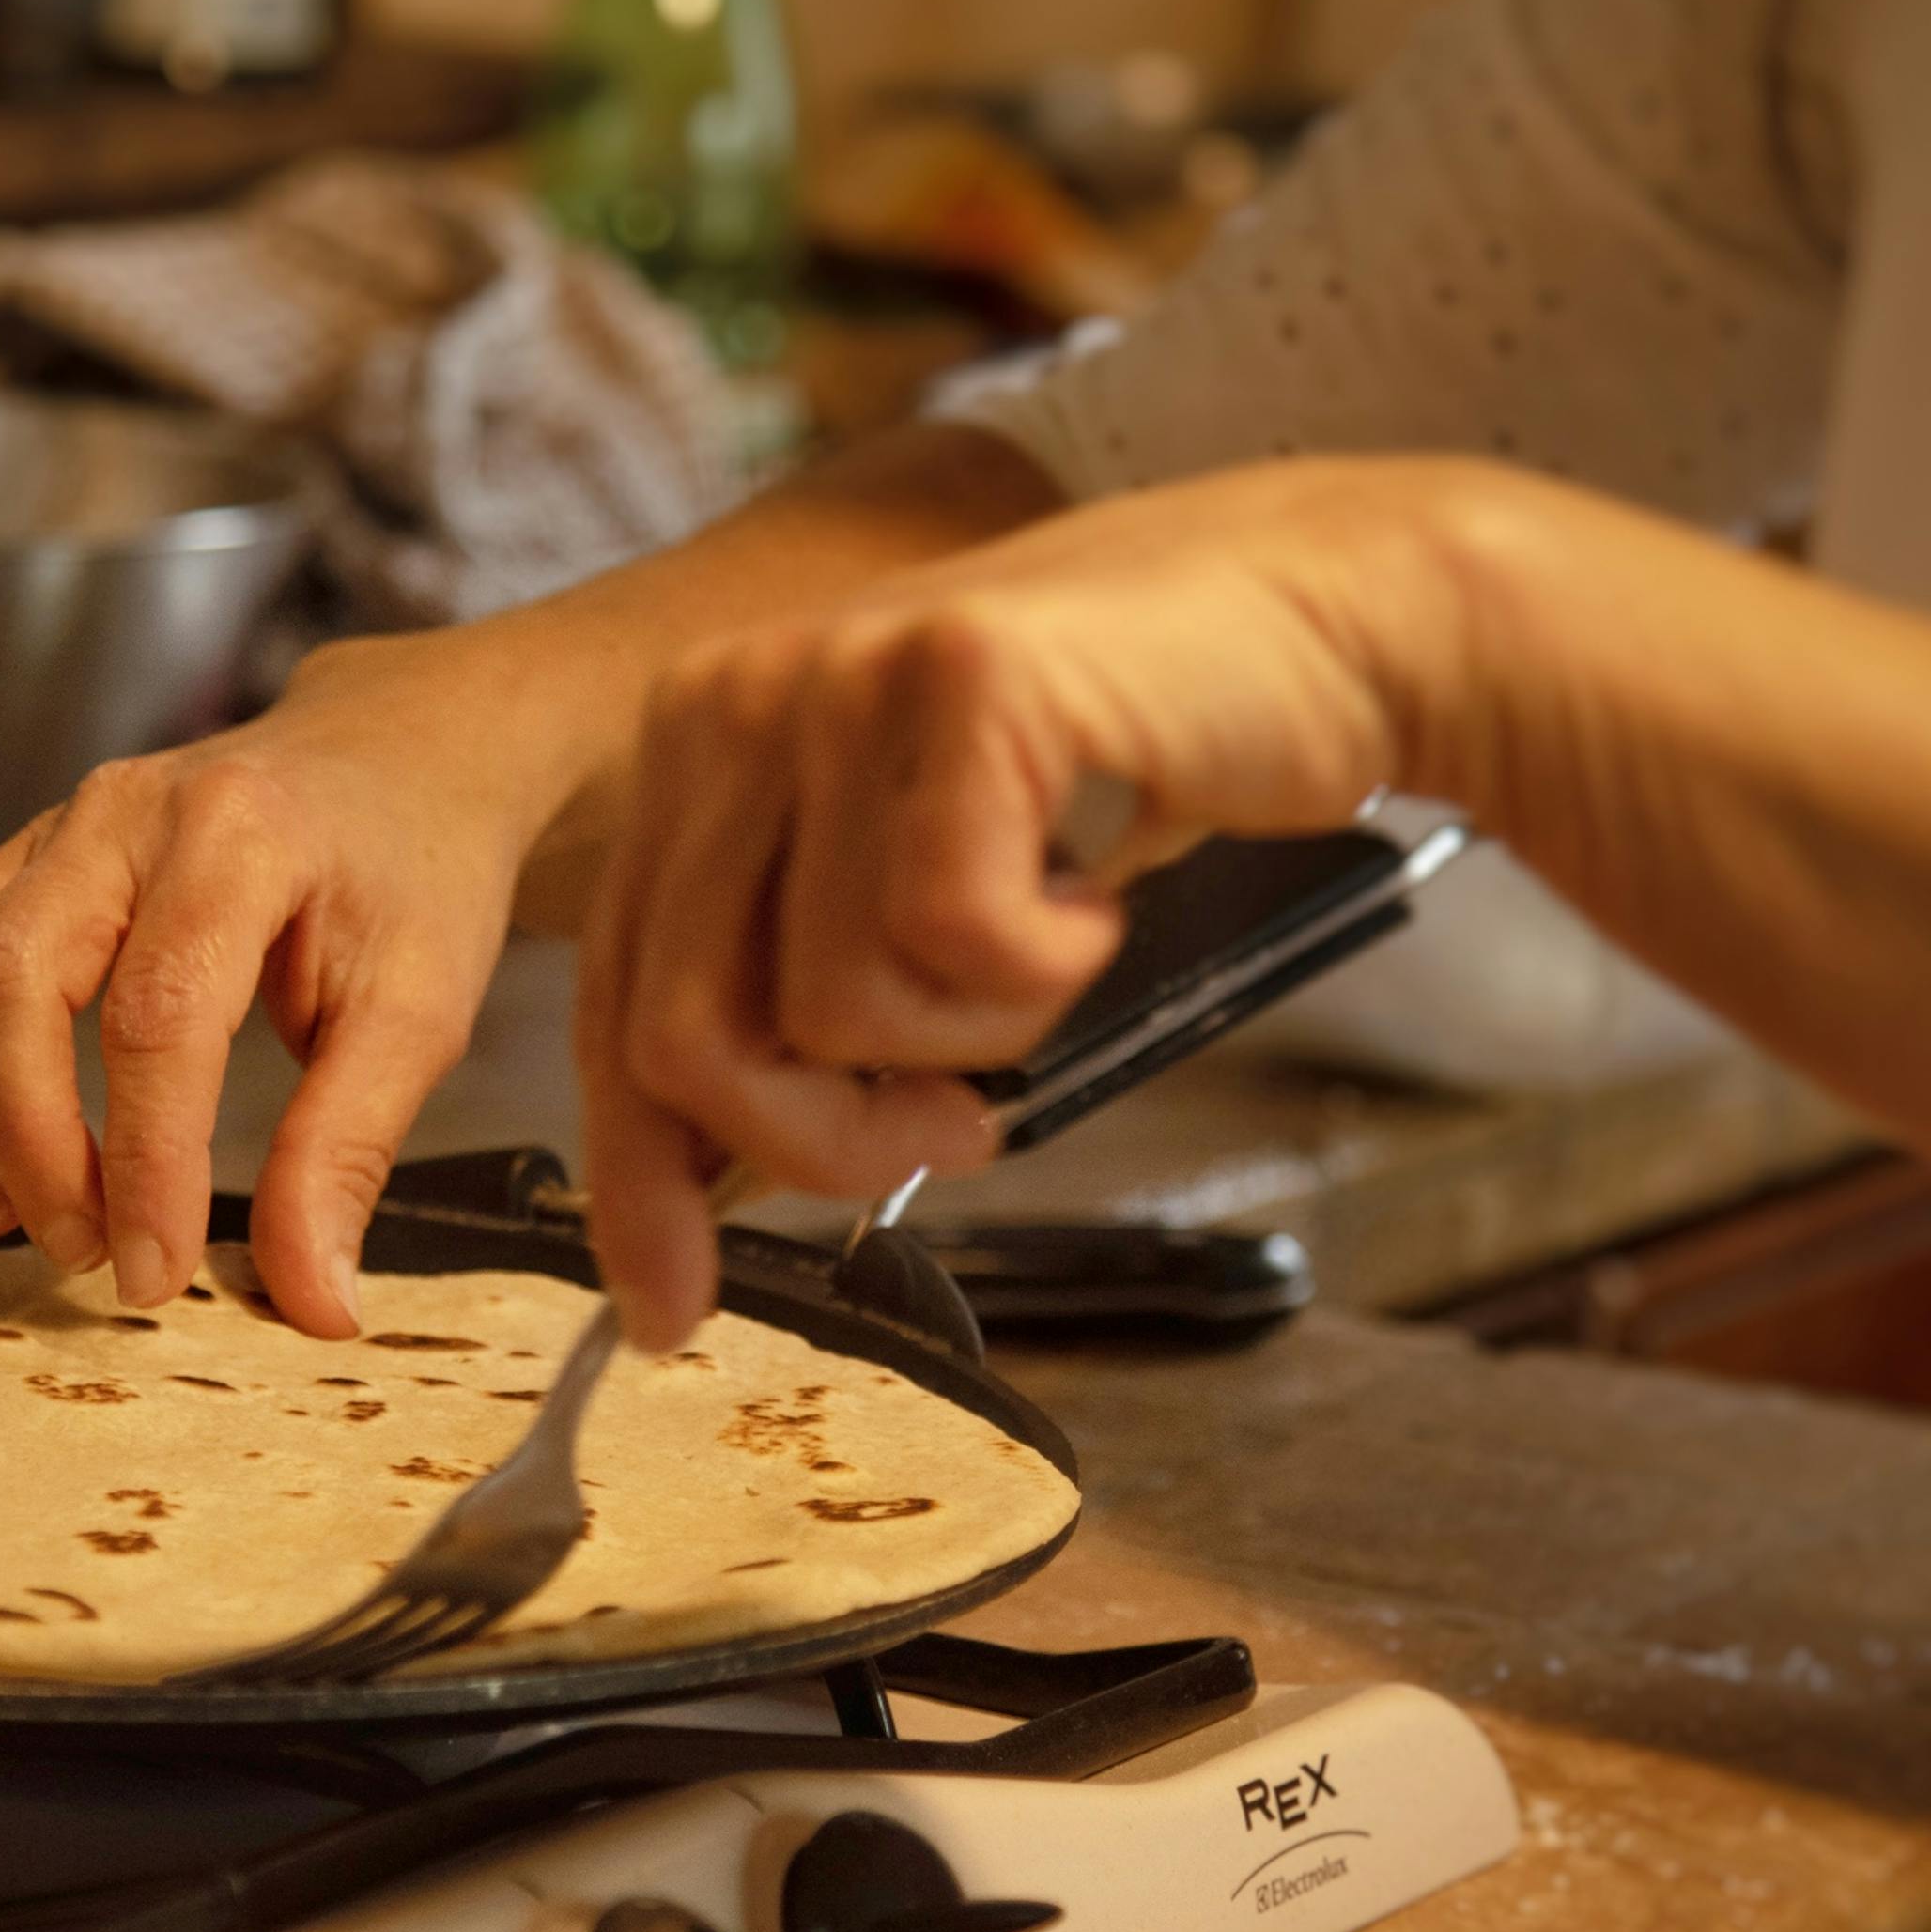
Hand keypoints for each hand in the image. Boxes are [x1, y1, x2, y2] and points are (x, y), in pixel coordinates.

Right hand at [0, 632, 550, 1339]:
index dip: (143, 1163)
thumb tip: (311, 1309)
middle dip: (26, 1142)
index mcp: (238, 838)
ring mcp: (46, 831)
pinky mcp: (5, 862)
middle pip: (4, 978)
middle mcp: (119, 816)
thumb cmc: (409, 882)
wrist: (394, 760)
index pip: (155, 1014)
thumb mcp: (418, 1012)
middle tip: (81, 1253)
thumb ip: (349, 1152)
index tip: (153, 1276)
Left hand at [577, 459, 1489, 1345]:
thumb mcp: (910, 892)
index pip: (615, 1003)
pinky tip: (1094, 894)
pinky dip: (1045, 965)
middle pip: (693, 1035)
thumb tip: (695, 1195)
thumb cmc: (1119, 771)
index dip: (640, 1179)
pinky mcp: (959, 679)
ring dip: (971, 1035)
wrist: (1315, 623)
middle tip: (956, 1127)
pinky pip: (952, 934)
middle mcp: (732, 696)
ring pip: (833, 1006)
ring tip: (1049, 945)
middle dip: (828, 1141)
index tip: (672, 1308)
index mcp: (695, 748)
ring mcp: (838, 677)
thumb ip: (791, 1003)